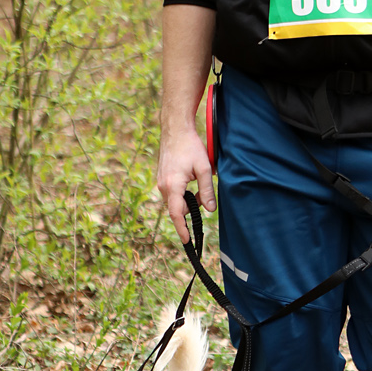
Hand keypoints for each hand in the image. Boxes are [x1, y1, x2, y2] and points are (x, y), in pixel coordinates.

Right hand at [155, 122, 214, 243]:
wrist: (175, 130)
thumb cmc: (190, 146)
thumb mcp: (204, 168)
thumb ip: (207, 190)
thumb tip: (210, 210)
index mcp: (172, 185)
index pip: (176, 214)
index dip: (182, 229)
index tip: (187, 241)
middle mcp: (163, 186)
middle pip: (178, 208)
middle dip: (191, 206)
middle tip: (204, 193)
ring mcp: (161, 182)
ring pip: (176, 200)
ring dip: (187, 198)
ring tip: (197, 179)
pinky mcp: (162, 178)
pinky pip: (172, 193)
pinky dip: (183, 191)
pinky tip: (190, 176)